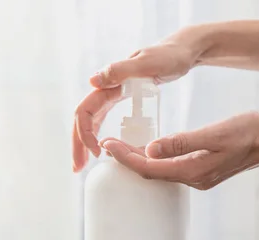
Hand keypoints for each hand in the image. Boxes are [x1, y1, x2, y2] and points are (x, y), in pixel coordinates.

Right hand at [72, 27, 207, 171]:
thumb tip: (92, 82)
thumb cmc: (167, 56)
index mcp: (108, 82)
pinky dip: (97, 135)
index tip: (96, 152)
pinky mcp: (119, 99)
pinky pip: (102, 120)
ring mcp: (111, 94)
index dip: (85, 133)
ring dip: (83, 142)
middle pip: (83, 119)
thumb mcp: (146, 64)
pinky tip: (100, 150)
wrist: (180, 52)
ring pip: (90, 121)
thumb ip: (120, 70)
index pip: (85, 111)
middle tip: (77, 168)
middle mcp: (105, 89)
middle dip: (77, 144)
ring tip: (82, 164)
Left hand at [99, 112, 258, 189]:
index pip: (148, 167)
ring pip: (160, 170)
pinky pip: (171, 167)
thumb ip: (180, 142)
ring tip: (121, 145)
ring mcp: (198, 176)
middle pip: (150, 172)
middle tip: (108, 144)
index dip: (125, 157)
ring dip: (140, 159)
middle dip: (127, 159)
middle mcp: (193, 178)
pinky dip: (155, 158)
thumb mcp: (213, 133)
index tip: (107, 145)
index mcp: (192, 171)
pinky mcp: (202, 169)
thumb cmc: (248, 132)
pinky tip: (149, 147)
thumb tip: (150, 149)